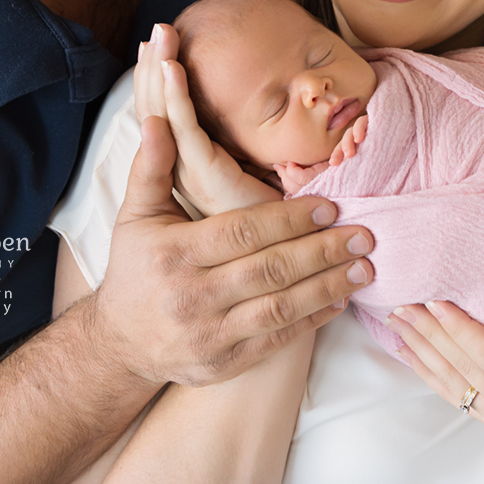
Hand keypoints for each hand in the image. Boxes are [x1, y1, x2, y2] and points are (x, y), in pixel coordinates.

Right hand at [95, 111, 375, 387]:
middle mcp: (192, 297)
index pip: (243, 232)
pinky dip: (312, 320)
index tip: (331, 206)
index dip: (290, 219)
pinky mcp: (224, 363)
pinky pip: (276, 340)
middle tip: (365, 234)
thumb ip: (152, 167)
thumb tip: (156, 120)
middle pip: (269, 270)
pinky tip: (340, 300)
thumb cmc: (134, 268)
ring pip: (280, 308)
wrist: (118, 344)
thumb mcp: (135, 215)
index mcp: (175, 254)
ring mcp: (209, 335)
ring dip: (328, 286)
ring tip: (365, 267)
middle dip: (322, 251)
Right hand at [137, 23, 279, 214]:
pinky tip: (172, 67)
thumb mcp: (243, 178)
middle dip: (154, 66)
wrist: (271, 259)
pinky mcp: (208, 177)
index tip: (157, 43)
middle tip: (158, 26)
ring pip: (162, 113)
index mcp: (185, 168)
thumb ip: (231, 147)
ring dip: (160, 70)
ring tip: (161, 33)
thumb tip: (231, 105)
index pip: (159, 114)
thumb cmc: (265, 221)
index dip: (155, 78)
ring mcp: (190, 174)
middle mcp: (180, 170)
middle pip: (155, 109)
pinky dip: (175, 94)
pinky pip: (185, 128)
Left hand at [387, 301, 483, 437]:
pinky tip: (408, 351)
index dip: (460, 327)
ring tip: (396, 322)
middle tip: (402, 303)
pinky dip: (427, 371)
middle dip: (428, 333)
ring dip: (420, 350)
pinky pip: (453, 395)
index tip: (434, 300)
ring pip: (452, 382)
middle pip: (464, 366)